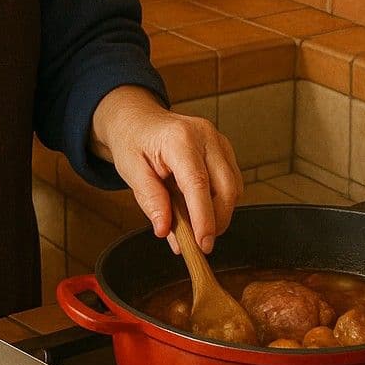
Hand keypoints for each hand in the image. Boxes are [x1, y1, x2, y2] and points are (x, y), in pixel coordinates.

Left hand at [90, 87, 242, 252]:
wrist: (139, 120)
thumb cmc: (133, 142)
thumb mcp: (131, 171)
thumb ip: (150, 200)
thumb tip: (165, 230)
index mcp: (178, 139)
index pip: (198, 183)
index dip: (204, 218)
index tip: (203, 244)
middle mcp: (204, 136)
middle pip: (225, 188)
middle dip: (217, 222)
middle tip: (200, 244)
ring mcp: (218, 141)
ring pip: (233, 187)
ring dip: (220, 213)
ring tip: (195, 223)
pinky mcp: (224, 149)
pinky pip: (232, 182)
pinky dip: (221, 201)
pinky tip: (201, 207)